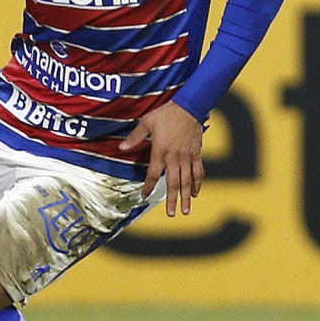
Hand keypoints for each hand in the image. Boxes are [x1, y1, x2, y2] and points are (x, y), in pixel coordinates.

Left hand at [119, 102, 203, 216]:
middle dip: (173, 200)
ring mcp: (187, 157)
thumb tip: (121, 147)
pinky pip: (198, 172)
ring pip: (187, 181)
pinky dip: (197, 183)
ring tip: (186, 210)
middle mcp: (175, 157)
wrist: (189, 106)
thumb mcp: (147, 122)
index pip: (153, 174)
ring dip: (186, 197)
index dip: (148, 186)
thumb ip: (134, 137)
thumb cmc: (167, 113)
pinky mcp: (196, 154)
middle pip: (173, 183)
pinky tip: (196, 193)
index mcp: (161, 151)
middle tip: (172, 213)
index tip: (144, 195)